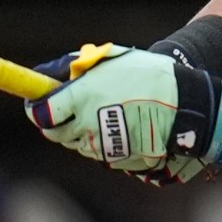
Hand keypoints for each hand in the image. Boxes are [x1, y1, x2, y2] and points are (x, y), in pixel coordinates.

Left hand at [27, 46, 221, 181]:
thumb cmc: (147, 75)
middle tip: (70, 109)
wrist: (184, 104)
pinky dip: (102, 142)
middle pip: (56, 134)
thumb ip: (76, 68)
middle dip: (58, 123)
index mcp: (82, 97)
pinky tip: (120, 126)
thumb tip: (47, 76)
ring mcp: (103, 146)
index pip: (42, 114)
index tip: (37, 106)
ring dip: (82, 131)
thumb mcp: (110, 61)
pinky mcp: (118, 159)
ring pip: (78, 144)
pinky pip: (99, 153)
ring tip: (105, 112)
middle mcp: (88, 124)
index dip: (36, 111)